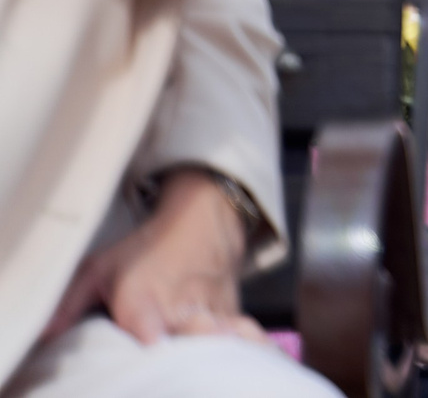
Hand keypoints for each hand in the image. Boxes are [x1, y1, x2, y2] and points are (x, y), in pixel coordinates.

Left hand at [41, 169, 258, 346]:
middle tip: (165, 355)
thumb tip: (43, 336)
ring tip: (198, 352)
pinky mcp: (233, 315)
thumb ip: (69, 305)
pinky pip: (236, 337)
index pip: (149, 340)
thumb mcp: (99, 268)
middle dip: (177, 358)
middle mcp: (180, 313)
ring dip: (206, 350)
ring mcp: (211, 315)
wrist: (205, 218)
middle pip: (185, 348)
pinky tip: (224, 347)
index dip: (147, 352)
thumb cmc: (146, 247)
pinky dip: (231, 344)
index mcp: (143, 306)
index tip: (143, 350)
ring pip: (215, 343)